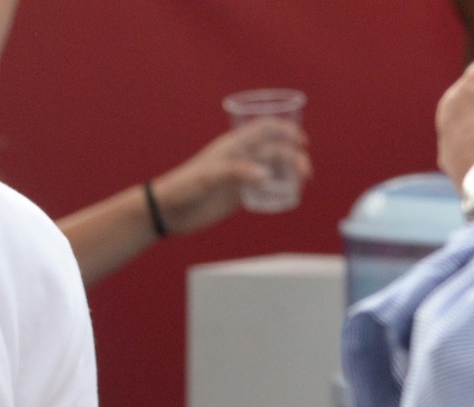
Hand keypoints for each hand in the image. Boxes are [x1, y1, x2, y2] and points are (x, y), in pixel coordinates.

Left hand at [151, 119, 313, 235]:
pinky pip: (266, 190)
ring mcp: (241, 176)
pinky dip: (280, 192)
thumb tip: (266, 176)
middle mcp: (241, 157)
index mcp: (234, 145)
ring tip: (300, 187)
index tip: (303, 142)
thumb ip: (236, 173)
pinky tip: (288, 199)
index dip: (286, 130)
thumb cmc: (184, 187)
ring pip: (274, 170)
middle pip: (276, 151)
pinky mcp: (239, 195)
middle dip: (294, 158)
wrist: (168, 211)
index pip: (266, 129)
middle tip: (305, 175)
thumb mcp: (208, 177)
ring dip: (290, 175)